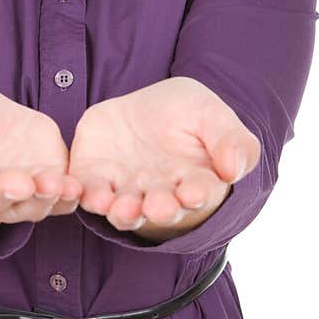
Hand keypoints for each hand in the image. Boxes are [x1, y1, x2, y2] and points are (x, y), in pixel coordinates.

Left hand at [67, 76, 260, 232]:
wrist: (146, 105)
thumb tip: (233, 170)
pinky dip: (85, 197)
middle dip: (159, 209)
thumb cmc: (188, 115)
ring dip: (123, 213)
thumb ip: (232, 141)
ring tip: (123, 208)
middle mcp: (160, 196)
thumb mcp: (213, 116)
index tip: (194, 193)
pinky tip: (86, 194)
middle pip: (160, 209)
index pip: (199, 194)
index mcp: (195, 184)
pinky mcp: (93, 179)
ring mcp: (125, 191)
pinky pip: (87, 193)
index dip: (197, 195)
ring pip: (123, 211)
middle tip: (158, 206)